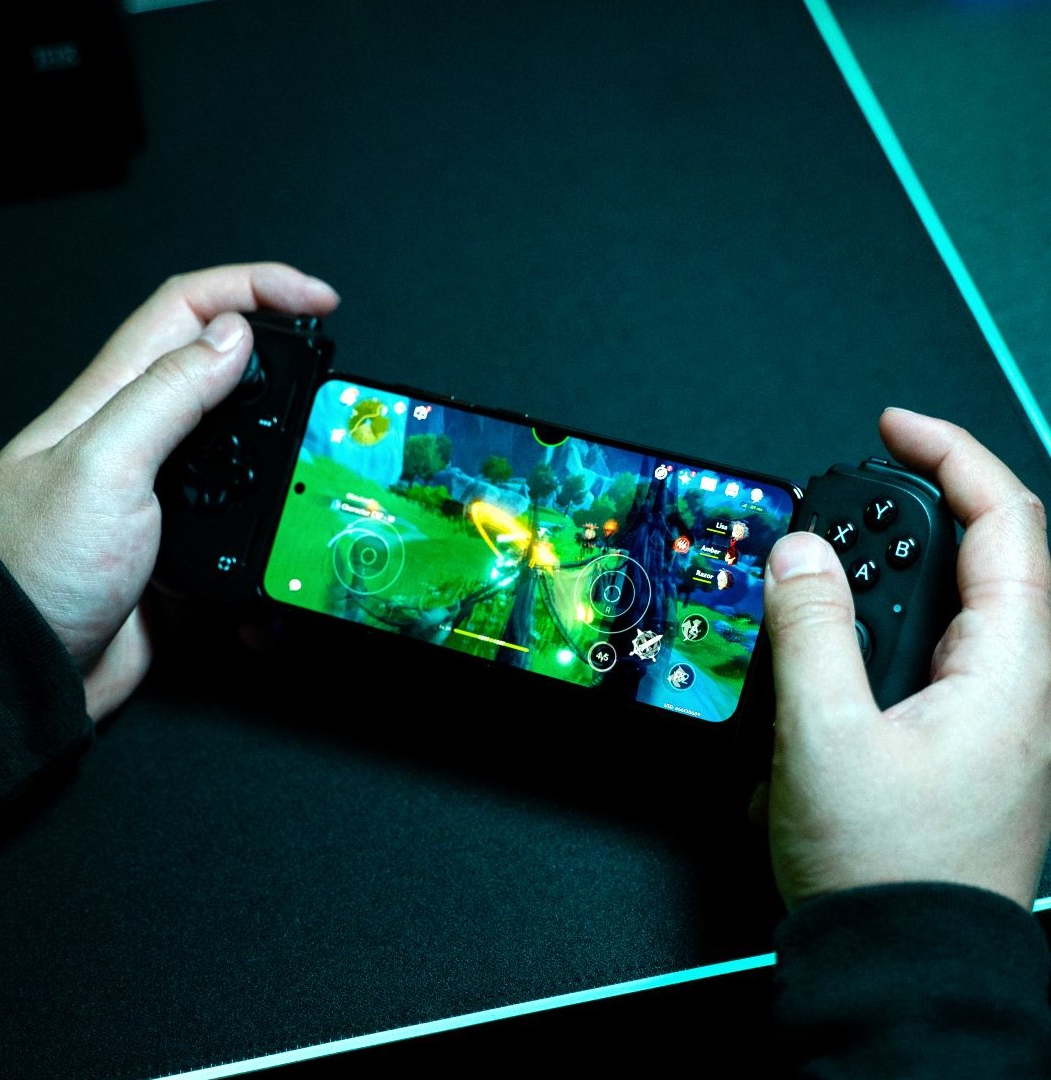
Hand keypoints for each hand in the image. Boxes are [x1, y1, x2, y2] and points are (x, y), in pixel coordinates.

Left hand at [0, 262, 339, 720]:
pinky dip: (274, 545)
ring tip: (323, 475)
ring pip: (250, 454)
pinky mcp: (187, 548)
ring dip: (291, 463)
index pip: (189, 309)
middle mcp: (141, 437)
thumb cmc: (35, 569)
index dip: (257, 287)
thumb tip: (234, 336)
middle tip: (334, 384)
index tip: (320, 301)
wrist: (25, 672)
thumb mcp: (103, 465)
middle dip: (288, 368)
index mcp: (114, 398)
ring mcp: (166, 494)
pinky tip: (280, 562)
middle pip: (227, 372)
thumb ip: (169, 396)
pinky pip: (249, 532)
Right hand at [761, 408, 1050, 911]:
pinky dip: (884, 624)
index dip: (952, 455)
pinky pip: (931, 652)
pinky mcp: (962, 737)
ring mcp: (994, 714)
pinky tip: (834, 648)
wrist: (902, 964)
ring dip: (894, 572)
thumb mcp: (825, 736)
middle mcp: (1018, 686)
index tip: (893, 427)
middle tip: (847, 497)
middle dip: (916, 509)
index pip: (1008, 523)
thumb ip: (810, 628)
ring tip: (826, 573)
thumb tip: (800, 552)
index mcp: (1010, 673)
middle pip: (988, 555)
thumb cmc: (885, 868)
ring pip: (954, 605)